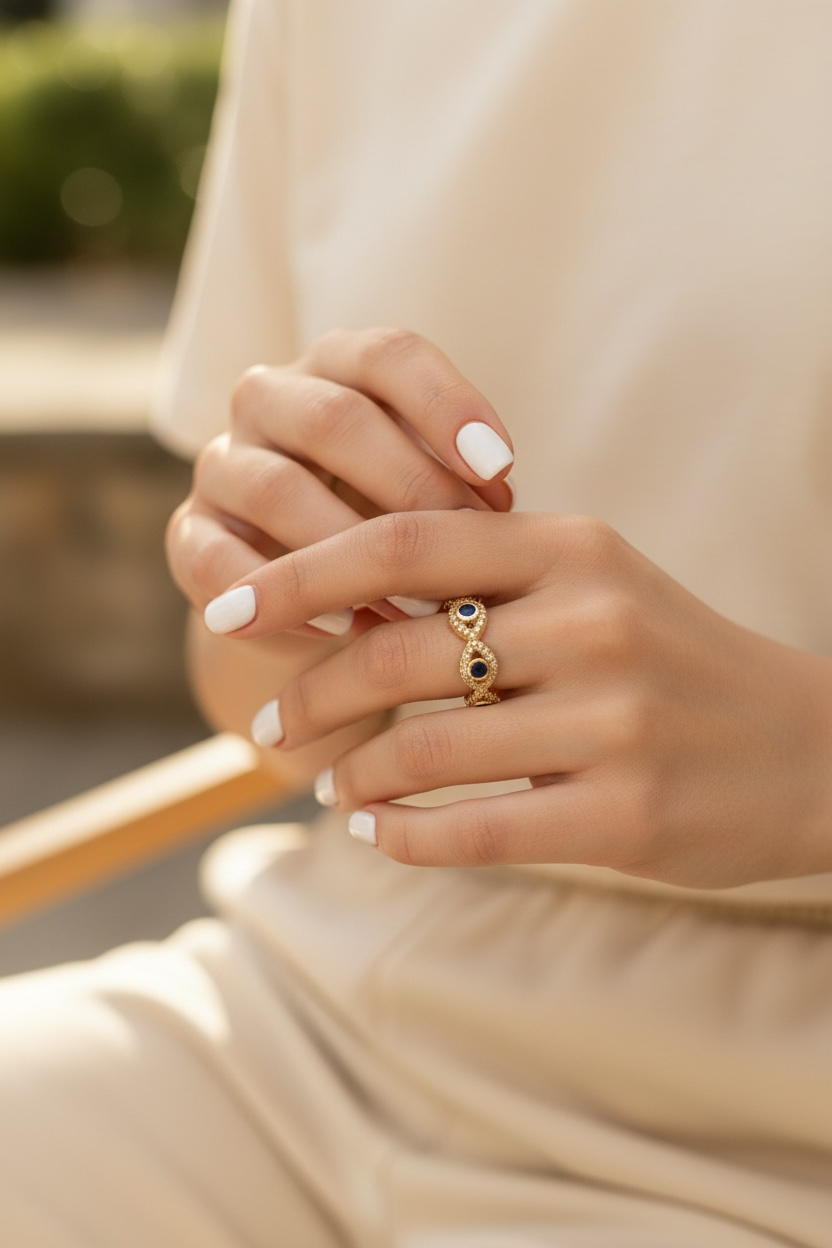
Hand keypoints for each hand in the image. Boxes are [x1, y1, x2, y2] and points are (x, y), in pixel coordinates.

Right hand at [166, 328, 512, 638]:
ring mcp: (222, 464)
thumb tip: (496, 510)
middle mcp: (269, 399)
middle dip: (409, 485)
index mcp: (335, 367)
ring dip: (352, 551)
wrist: (312, 589)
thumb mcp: (432, 489)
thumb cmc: (393, 522)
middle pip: (333, 419)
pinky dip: (282, 597)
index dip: (447, 405)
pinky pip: (219, 561)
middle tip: (466, 546)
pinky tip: (343, 629)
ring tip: (417, 604)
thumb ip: (459, 482)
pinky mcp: (189, 534)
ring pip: (277, 489)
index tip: (502, 469)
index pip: (387, 356)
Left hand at [202, 510, 831, 887]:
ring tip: (331, 782)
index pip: (401, 544)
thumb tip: (345, 603)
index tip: (230, 611)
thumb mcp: (596, 585)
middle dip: (309, 693)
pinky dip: (403, 839)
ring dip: (354, 774)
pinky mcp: (625, 813)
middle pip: (396, 653)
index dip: (300, 575)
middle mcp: (592, 621)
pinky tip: (377, 834)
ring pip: (425, 751)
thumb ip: (488, 584)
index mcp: (573, 548)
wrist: (811, 749)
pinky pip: (473, 832)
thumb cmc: (677, 663)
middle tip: (274, 723)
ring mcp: (613, 721)